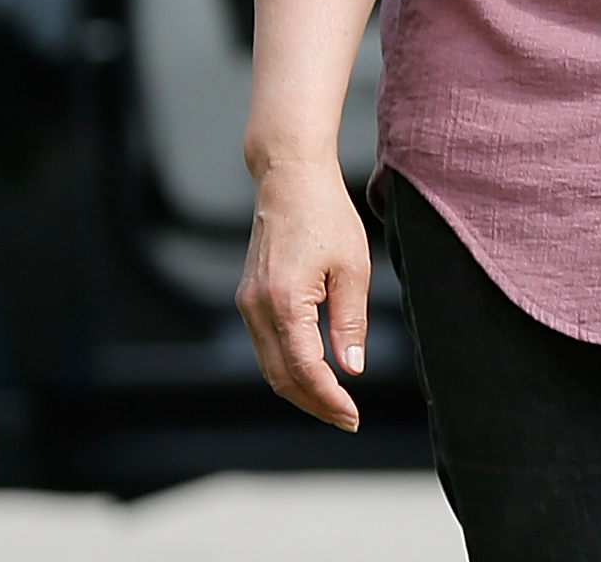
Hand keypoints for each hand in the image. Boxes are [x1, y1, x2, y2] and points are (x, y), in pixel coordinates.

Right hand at [237, 158, 372, 430]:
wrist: (290, 181)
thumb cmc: (328, 217)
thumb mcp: (353, 268)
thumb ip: (350, 323)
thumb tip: (352, 370)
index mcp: (283, 301)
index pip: (303, 369)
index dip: (328, 398)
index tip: (352, 416)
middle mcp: (256, 308)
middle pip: (280, 377)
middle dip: (313, 403)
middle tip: (347, 419)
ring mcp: (247, 304)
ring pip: (269, 366)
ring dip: (299, 390)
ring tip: (334, 404)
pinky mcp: (248, 299)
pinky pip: (265, 346)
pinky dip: (287, 367)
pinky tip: (313, 373)